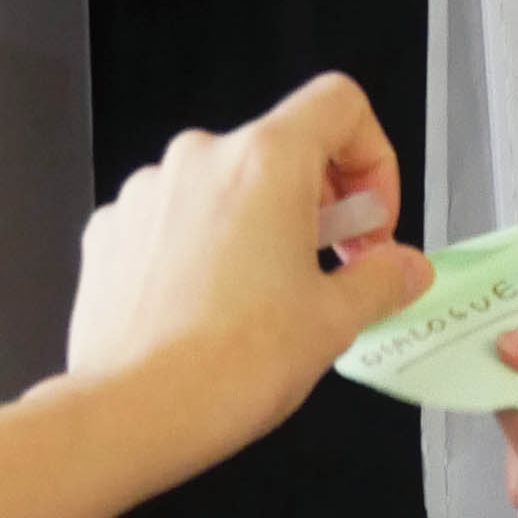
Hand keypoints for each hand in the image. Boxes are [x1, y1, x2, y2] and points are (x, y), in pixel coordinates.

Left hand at [64, 72, 430, 465]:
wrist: (131, 413)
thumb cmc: (231, 364)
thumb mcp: (334, 322)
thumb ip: (382, 280)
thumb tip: (406, 269)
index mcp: (265, 162)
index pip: (340, 104)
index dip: (373, 157)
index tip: (371, 221)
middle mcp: (201, 159)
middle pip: (282, 148)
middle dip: (319, 204)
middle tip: (333, 270)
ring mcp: (149, 191)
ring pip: (225, 187)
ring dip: (258, 228)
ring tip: (267, 300)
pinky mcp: (112, 229)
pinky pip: (175, 221)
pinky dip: (203, 250)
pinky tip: (211, 310)